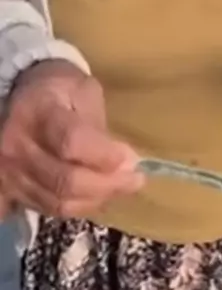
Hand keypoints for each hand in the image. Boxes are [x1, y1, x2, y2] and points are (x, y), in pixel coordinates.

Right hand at [0, 61, 143, 218]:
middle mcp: (17, 145)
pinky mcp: (9, 189)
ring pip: (57, 202)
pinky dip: (76, 206)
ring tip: (120, 187)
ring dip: (96, 199)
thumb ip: (99, 127)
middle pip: (65, 180)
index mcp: (38, 111)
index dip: (104, 156)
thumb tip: (125, 163)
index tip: (133, 160)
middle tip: (135, 179)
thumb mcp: (83, 91)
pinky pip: (47, 209)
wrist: (20, 93)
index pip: (71, 142)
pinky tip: (95, 196)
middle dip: (107, 184)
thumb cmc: (59, 87)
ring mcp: (9, 172)